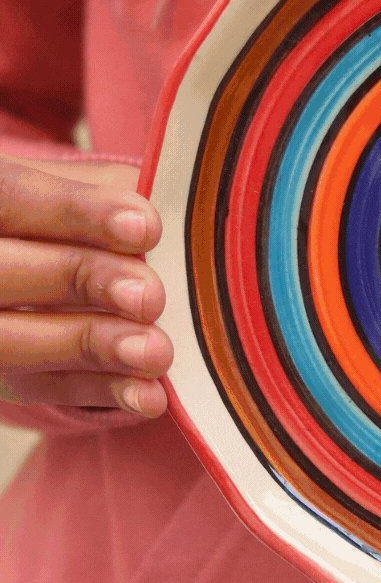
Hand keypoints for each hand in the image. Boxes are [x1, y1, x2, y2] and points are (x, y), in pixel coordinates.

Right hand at [0, 152, 170, 415]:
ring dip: (91, 346)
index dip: (75, 212)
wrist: (43, 271)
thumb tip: (162, 213)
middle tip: (150, 296)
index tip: (146, 226)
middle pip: (4, 272)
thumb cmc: (72, 218)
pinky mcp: (5, 377)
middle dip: (81, 280)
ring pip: (13, 341)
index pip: (12, 197)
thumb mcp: (84, 187)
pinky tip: (150, 395)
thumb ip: (112, 189)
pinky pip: (43, 389)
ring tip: (156, 352)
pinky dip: (100, 393)